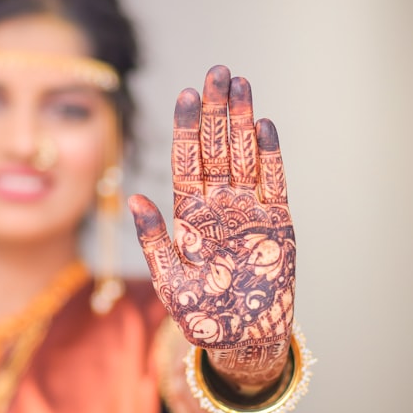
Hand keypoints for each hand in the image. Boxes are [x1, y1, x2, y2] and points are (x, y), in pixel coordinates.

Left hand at [129, 66, 294, 351]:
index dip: (187, 129)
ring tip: (239, 83)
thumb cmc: (204, 316)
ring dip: (241, 120)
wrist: (246, 341)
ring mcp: (250, 212)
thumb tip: (134, 198)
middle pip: (216, 149)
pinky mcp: (278, 224)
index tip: (184, 95)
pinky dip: (270, 156)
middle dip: (215, 111)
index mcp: (191, 216)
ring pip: (244, 156)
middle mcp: (220, 206)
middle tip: (216, 71)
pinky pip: (274, 183)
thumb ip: (154, 241)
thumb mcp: (172, 282)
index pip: (187, 162)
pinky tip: (264, 125)